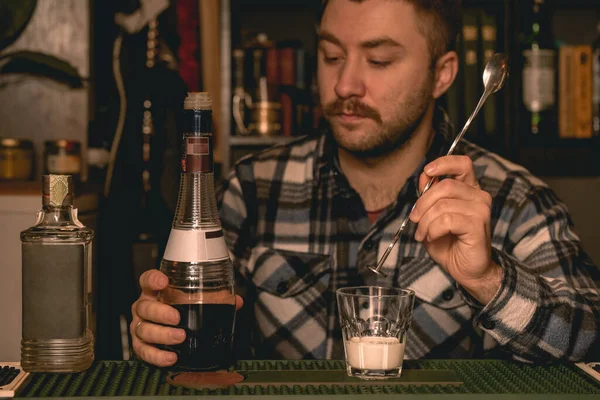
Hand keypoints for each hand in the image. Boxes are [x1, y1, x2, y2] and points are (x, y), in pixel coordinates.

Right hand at [131, 269, 243, 366]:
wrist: (167, 330)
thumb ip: (216, 299)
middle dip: (160, 313)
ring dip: (162, 334)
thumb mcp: (196, 301)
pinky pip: (144, 351)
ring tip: (180, 337)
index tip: (163, 281)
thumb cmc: (179, 310)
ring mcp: (140, 326)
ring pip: (143, 329)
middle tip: (177, 318)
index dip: (152, 279)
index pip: (147, 280)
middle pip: (144, 307)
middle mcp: (144, 308)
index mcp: (155, 293)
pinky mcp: (140, 345)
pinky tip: (171, 356)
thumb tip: (237, 301)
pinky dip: (157, 355)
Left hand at [409, 155, 501, 303]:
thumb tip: (424, 176)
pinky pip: (447, 220)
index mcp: (468, 190)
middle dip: (422, 203)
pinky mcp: (477, 225)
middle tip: (414, 219)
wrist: (466, 270)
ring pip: (442, 205)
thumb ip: (429, 196)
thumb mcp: (432, 216)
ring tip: (423, 234)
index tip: (427, 171)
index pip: (462, 164)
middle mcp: (478, 196)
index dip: (444, 163)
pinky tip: (432, 237)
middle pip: (445, 186)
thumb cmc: (450, 243)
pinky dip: (433, 229)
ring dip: (425, 221)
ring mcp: (480, 210)